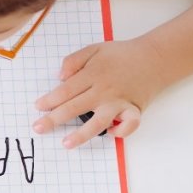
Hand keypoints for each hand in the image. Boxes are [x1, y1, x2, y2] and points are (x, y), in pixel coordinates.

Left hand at [31, 38, 169, 147]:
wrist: (154, 58)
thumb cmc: (121, 55)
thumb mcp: (94, 49)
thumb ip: (74, 60)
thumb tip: (60, 77)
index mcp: (93, 74)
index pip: (66, 90)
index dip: (50, 100)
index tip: (38, 108)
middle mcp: (104, 90)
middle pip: (75, 107)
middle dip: (54, 119)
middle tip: (38, 128)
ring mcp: (119, 102)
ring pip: (98, 122)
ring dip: (81, 134)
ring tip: (66, 143)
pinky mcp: (135, 110)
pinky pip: (128, 125)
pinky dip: (121, 131)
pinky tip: (110, 133)